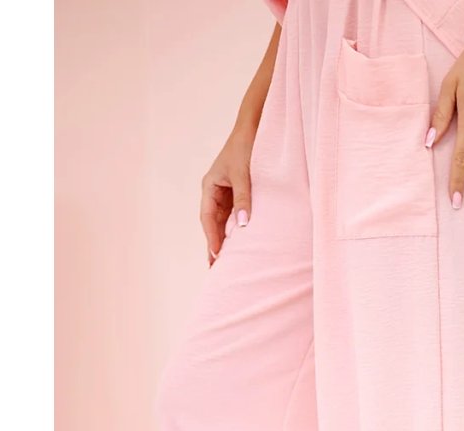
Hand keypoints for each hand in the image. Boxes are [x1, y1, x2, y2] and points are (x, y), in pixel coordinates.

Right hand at [200, 126, 254, 265]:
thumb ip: (244, 198)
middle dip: (215, 245)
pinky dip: (237, 230)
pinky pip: (235, 216)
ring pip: (224, 222)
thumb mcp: (243, 174)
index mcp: (209, 186)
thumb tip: (243, 225)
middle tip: (215, 269)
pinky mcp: (239, 194)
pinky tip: (240, 245)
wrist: (255, 128)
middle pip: (213, 224)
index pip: (208, 217)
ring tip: (226, 263)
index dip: (211, 237)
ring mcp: (226, 194)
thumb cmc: (245, 147)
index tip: (216, 255)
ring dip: (225, 240)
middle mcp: (215, 192)